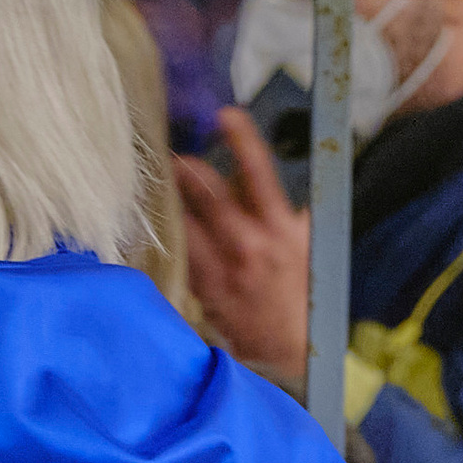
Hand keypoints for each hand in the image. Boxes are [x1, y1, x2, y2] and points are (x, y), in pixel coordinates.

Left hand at [173, 109, 314, 390]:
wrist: (294, 347)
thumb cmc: (301, 289)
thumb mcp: (304, 243)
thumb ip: (278, 208)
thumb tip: (252, 173)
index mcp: (281, 227)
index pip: (260, 173)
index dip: (242, 139)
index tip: (226, 114)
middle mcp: (251, 246)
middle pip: (209, 194)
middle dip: (188, 168)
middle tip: (172, 152)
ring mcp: (225, 271)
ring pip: (187, 223)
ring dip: (171, 199)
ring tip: (160, 181)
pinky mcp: (205, 293)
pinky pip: (180, 256)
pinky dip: (169, 236)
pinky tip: (158, 222)